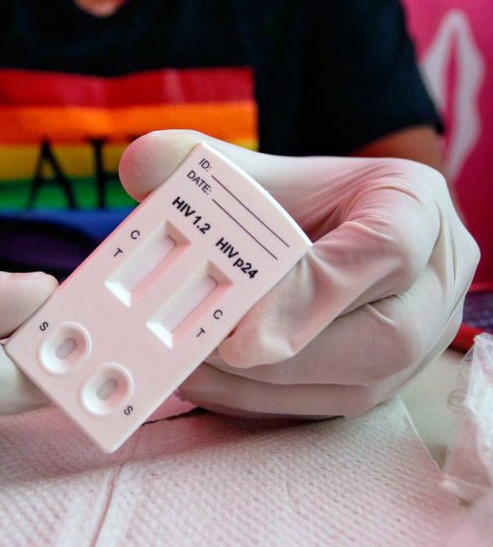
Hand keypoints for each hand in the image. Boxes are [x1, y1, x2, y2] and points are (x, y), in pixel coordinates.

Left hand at [119, 130, 478, 417]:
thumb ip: (199, 163)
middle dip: (286, 353)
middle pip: (383, 335)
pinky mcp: (382, 382)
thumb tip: (140, 167)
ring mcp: (418, 342)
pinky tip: (207, 383)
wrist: (333, 228)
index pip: (385, 249)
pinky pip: (329, 408)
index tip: (240, 318)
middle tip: (207, 350)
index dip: (314, 290)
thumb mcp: (260, 171)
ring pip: (357, 385)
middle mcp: (431, 282)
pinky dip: (262, 402)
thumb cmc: (301, 199)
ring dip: (266, 387)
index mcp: (413, 209)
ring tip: (192, 367)